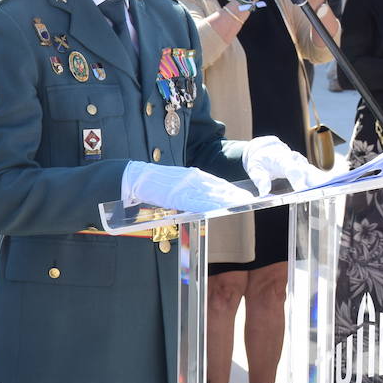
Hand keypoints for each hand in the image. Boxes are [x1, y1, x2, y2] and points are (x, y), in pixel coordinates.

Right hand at [122, 162, 256, 212]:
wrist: (135, 178)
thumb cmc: (154, 182)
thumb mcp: (176, 183)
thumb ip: (189, 189)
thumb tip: (203, 199)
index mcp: (191, 175)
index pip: (216, 182)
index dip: (230, 189)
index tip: (243, 195)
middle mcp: (191, 178)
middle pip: (216, 187)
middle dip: (232, 194)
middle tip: (247, 199)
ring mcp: (184, 186)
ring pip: (209, 193)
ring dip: (225, 199)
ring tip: (238, 203)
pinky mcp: (175, 194)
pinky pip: (194, 200)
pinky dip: (207, 204)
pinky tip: (216, 207)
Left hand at [242, 135, 330, 195]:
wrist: (266, 149)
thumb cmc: (260, 160)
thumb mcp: (254, 169)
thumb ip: (260, 180)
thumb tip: (264, 192)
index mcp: (282, 159)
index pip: (292, 170)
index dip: (299, 181)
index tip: (303, 191)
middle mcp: (295, 159)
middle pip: (307, 172)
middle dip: (315, 183)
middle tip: (321, 194)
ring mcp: (302, 163)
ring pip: (314, 173)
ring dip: (322, 183)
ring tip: (330, 193)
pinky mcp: (305, 168)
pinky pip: (314, 175)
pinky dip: (321, 183)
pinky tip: (329, 190)